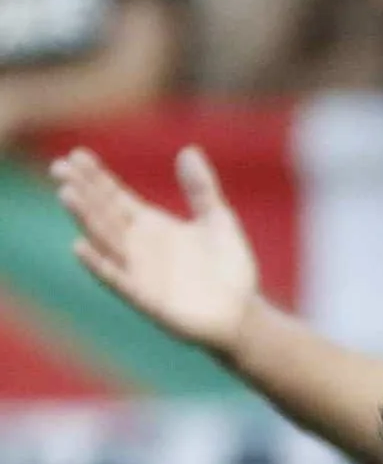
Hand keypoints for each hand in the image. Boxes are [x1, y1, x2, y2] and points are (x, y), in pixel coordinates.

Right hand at [55, 143, 264, 352]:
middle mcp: (136, 246)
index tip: (76, 154)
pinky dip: (98, 265)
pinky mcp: (145, 298)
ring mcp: (138, 271)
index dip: (96, 176)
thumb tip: (189, 150)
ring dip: (85, 219)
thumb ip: (201, 188)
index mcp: (149, 225)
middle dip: (82, 190)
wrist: (242, 313)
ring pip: (105, 240)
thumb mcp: (218, 220)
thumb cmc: (228, 268)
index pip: (114, 196)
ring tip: (66, 194)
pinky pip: (116, 280)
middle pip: (103, 213)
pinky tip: (79, 246)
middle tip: (59, 167)